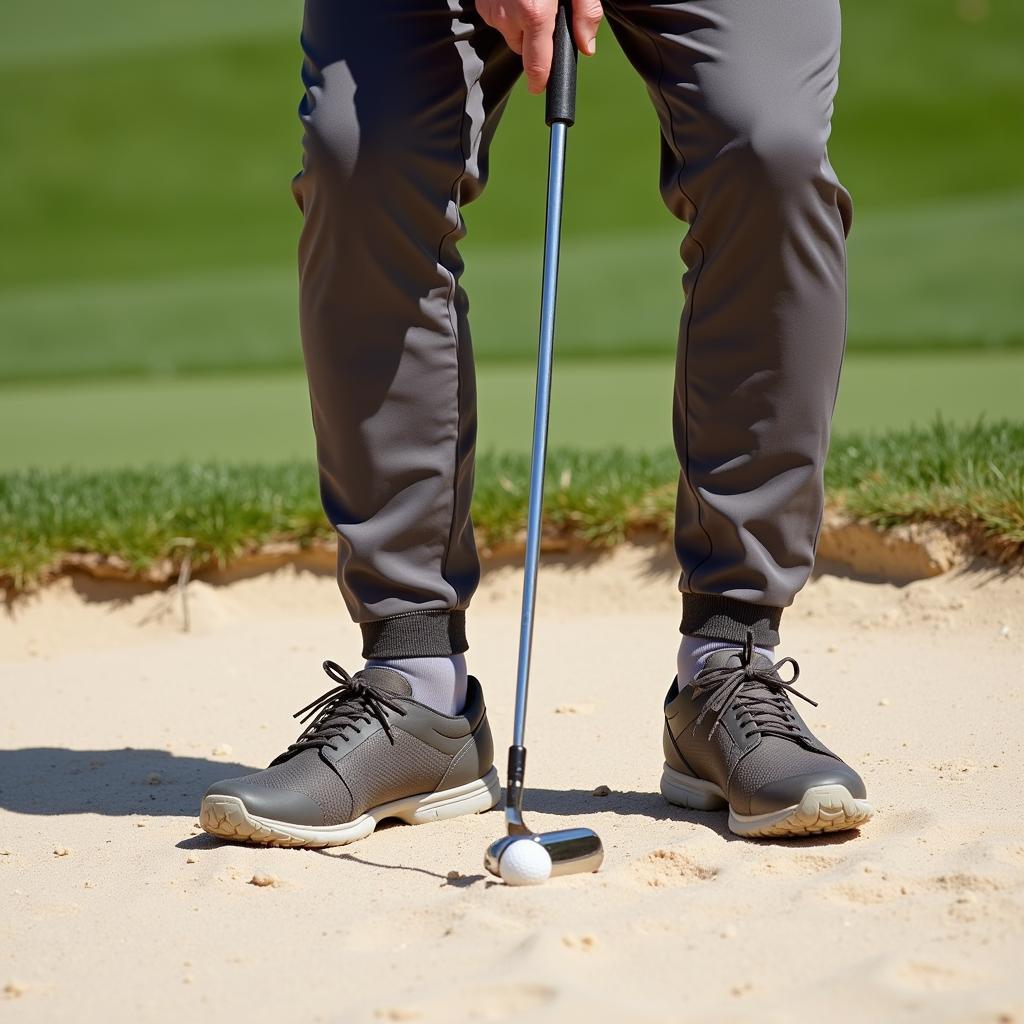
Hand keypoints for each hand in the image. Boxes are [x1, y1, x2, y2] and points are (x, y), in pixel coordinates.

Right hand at [477, 0, 602, 94]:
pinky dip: (507, 8)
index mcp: (535, 13)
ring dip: (521, 22)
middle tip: (547, 14)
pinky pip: (497, 16)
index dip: (540, 81)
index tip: (540, 89)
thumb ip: (585, 13)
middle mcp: (508, 16)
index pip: (536, 64)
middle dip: (535, 39)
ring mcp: (491, 9)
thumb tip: (586, 48)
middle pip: (524, 48)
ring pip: (510, 31)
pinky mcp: (481, 1)